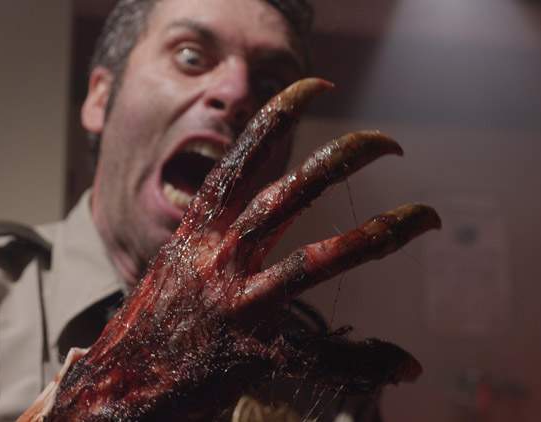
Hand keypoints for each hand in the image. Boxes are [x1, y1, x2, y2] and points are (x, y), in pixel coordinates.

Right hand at [23, 79, 439, 420]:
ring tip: (424, 216)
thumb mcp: (174, 266)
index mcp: (198, 233)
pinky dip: (366, 360)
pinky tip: (406, 363)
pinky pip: (321, 356)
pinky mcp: (252, 353)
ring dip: (375, 235)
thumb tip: (247, 217)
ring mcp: (237, 305)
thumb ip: (212, 239)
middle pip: (287, 195)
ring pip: (315, 262)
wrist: (116, 385)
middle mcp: (217, 259)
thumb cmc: (147, 324)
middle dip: (340, 159)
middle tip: (388, 143)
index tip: (318, 86)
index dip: (279, 118)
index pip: (240, 161)